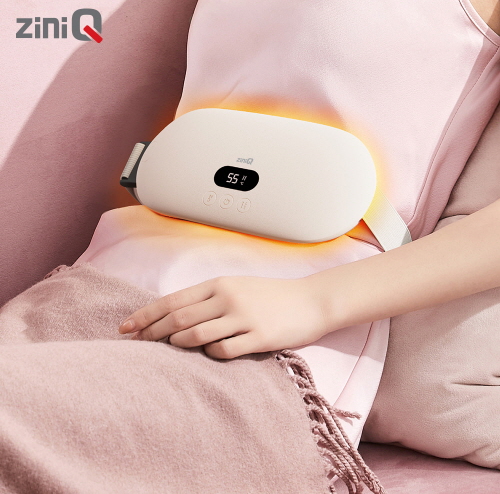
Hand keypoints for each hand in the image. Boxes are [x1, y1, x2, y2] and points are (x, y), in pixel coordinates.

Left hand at [118, 275, 333, 358]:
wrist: (311, 301)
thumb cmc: (271, 295)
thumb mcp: (238, 287)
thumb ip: (209, 298)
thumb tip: (176, 316)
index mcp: (219, 284)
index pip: (173, 300)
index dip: (145, 314)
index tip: (125, 327)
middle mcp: (227, 298)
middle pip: (178, 318)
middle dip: (152, 333)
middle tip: (135, 344)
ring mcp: (243, 317)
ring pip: (196, 334)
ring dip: (178, 343)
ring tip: (168, 350)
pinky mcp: (258, 337)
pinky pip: (223, 350)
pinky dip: (210, 353)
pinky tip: (210, 353)